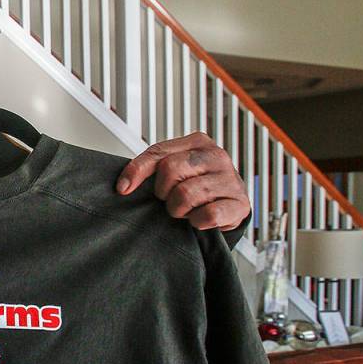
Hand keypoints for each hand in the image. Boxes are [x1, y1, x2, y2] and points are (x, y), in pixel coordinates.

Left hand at [116, 132, 249, 231]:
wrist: (229, 205)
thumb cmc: (197, 185)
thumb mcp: (174, 170)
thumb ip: (150, 168)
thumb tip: (123, 186)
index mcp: (198, 142)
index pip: (158, 153)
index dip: (136, 171)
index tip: (123, 189)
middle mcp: (216, 156)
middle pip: (171, 170)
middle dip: (163, 192)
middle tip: (170, 199)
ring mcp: (230, 178)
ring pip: (186, 194)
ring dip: (179, 209)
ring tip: (186, 209)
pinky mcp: (239, 203)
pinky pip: (207, 215)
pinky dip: (197, 221)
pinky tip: (199, 218)